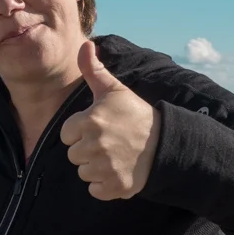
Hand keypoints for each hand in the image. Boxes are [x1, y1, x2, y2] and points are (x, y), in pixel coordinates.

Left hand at [59, 40, 161, 200]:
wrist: (166, 143)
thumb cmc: (135, 114)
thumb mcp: (114, 89)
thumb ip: (93, 69)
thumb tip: (85, 44)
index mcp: (91, 121)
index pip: (67, 134)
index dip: (79, 131)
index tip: (98, 127)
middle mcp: (95, 145)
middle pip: (74, 155)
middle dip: (87, 149)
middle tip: (109, 141)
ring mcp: (106, 167)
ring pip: (83, 172)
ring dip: (95, 167)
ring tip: (115, 155)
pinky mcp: (115, 186)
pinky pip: (94, 189)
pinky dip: (103, 184)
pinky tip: (117, 170)